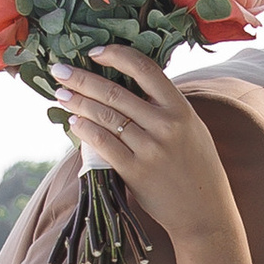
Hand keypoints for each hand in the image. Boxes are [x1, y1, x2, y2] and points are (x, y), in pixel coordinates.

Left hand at [53, 47, 237, 246]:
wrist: (204, 211)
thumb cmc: (195, 165)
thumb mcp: (191, 127)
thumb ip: (164, 106)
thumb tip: (127, 82)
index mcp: (181, 109)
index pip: (145, 68)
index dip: (116, 55)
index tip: (94, 52)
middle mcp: (166, 126)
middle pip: (115, 92)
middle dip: (82, 79)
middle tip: (60, 70)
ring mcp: (150, 149)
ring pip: (104, 117)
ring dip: (77, 102)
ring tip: (61, 95)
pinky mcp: (135, 172)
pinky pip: (102, 144)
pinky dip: (84, 130)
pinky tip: (74, 122)